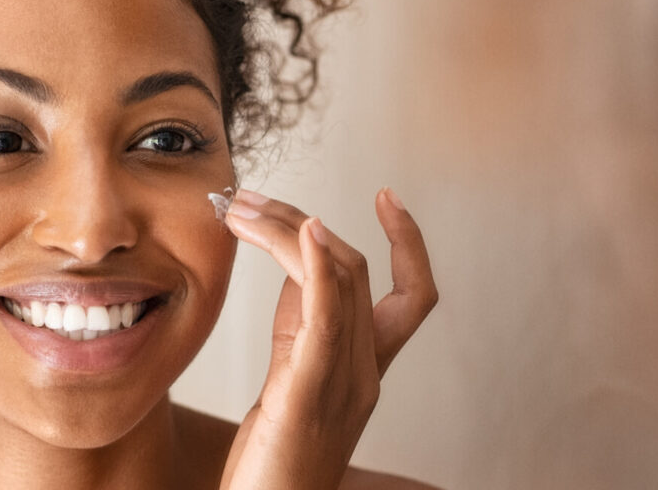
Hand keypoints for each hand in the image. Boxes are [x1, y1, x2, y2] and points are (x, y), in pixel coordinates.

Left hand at [217, 188, 438, 489]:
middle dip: (304, 221)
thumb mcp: (288, 385)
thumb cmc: (271, 467)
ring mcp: (344, 386)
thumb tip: (296, 271)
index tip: (386, 195)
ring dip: (293, 230)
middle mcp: (365, 375)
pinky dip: (317, 268)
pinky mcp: (308, 396)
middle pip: (358, 271)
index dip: (408, 242)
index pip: (413, 295)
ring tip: (245, 208)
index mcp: (366, 373)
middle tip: (248, 199)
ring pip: (340, 282)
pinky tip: (305, 232)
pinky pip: (326, 321)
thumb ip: (300, 332)